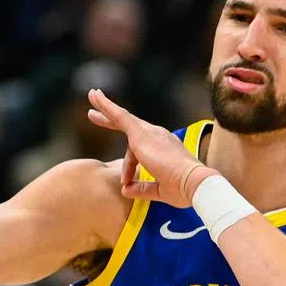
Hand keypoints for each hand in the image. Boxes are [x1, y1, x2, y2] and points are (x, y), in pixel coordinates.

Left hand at [87, 89, 216, 207]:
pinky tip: (96, 97)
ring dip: (106, 107)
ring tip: (92, 95)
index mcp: (165, 148)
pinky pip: (120, 116)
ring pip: (123, 117)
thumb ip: (142, 188)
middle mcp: (158, 136)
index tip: (125, 182)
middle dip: (113, 118)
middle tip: (95, 112)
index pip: (141, 149)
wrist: (193, 182)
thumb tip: (126, 190)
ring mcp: (150, 133)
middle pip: (131, 125)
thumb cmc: (183, 189)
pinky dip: (107, 106)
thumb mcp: (160, 190)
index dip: (129, 166)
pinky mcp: (141, 135)